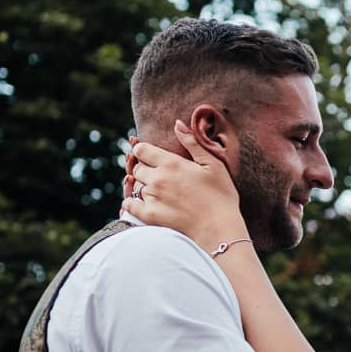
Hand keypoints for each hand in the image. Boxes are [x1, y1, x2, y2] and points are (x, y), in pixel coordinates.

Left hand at [123, 130, 247, 247]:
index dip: (143, 151)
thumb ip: (192, 142)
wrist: (219, 228)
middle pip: (137, 168)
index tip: (150, 156)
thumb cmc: (221, 195)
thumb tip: (177, 123)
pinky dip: (131, 203)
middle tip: (157, 175)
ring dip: (142, 186)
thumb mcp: (213, 163)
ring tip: (158, 192)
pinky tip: (140, 203)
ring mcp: (152, 197)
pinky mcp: (149, 215)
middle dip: (144, 169)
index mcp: (171, 163)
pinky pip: (129, 204)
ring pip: (136, 186)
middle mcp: (157, 178)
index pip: (141, 149)